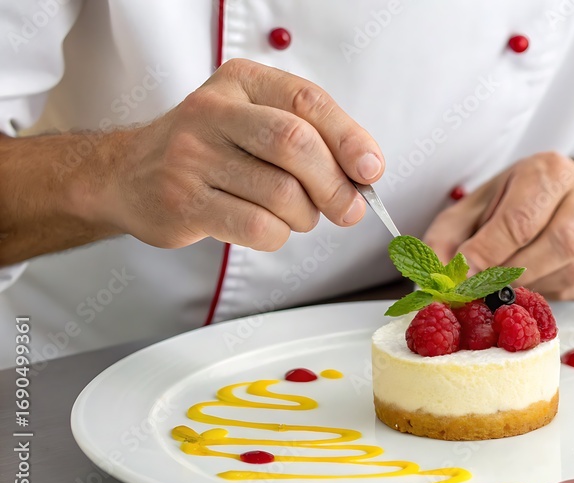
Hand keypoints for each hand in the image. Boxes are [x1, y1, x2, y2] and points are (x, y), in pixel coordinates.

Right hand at [92, 58, 383, 250]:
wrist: (129, 174)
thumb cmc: (212, 149)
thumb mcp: (256, 121)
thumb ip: (312, 138)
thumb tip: (365, 175)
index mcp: (242, 82)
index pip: (307, 102)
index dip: (349, 138)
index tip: (371, 170)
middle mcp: (212, 111)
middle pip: (295, 144)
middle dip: (334, 184)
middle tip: (347, 208)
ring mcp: (192, 156)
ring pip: (281, 193)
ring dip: (306, 216)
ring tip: (297, 215)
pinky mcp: (183, 202)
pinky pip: (256, 227)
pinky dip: (278, 235)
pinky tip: (268, 227)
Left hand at [424, 152, 573, 299]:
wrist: (567, 196)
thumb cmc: (518, 200)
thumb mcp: (476, 207)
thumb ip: (449, 238)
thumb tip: (436, 276)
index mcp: (550, 171)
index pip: (520, 220)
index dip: (487, 254)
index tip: (462, 275)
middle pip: (555, 245)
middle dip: (512, 273)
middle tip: (482, 286)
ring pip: (570, 270)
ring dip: (531, 285)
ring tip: (505, 281)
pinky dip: (549, 291)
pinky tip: (533, 280)